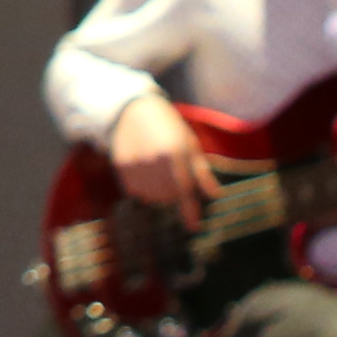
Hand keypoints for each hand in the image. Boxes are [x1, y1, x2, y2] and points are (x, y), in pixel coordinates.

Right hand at [105, 96, 215, 217]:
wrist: (134, 109)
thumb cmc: (169, 126)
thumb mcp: (190, 144)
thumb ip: (201, 171)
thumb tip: (215, 195)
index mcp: (174, 154)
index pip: (184, 190)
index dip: (190, 211)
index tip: (194, 227)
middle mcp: (153, 162)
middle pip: (168, 197)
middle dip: (175, 195)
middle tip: (175, 177)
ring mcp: (135, 166)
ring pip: (151, 197)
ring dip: (159, 193)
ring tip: (159, 173)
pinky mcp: (121, 168)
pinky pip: (136, 191)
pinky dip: (143, 188)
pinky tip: (145, 171)